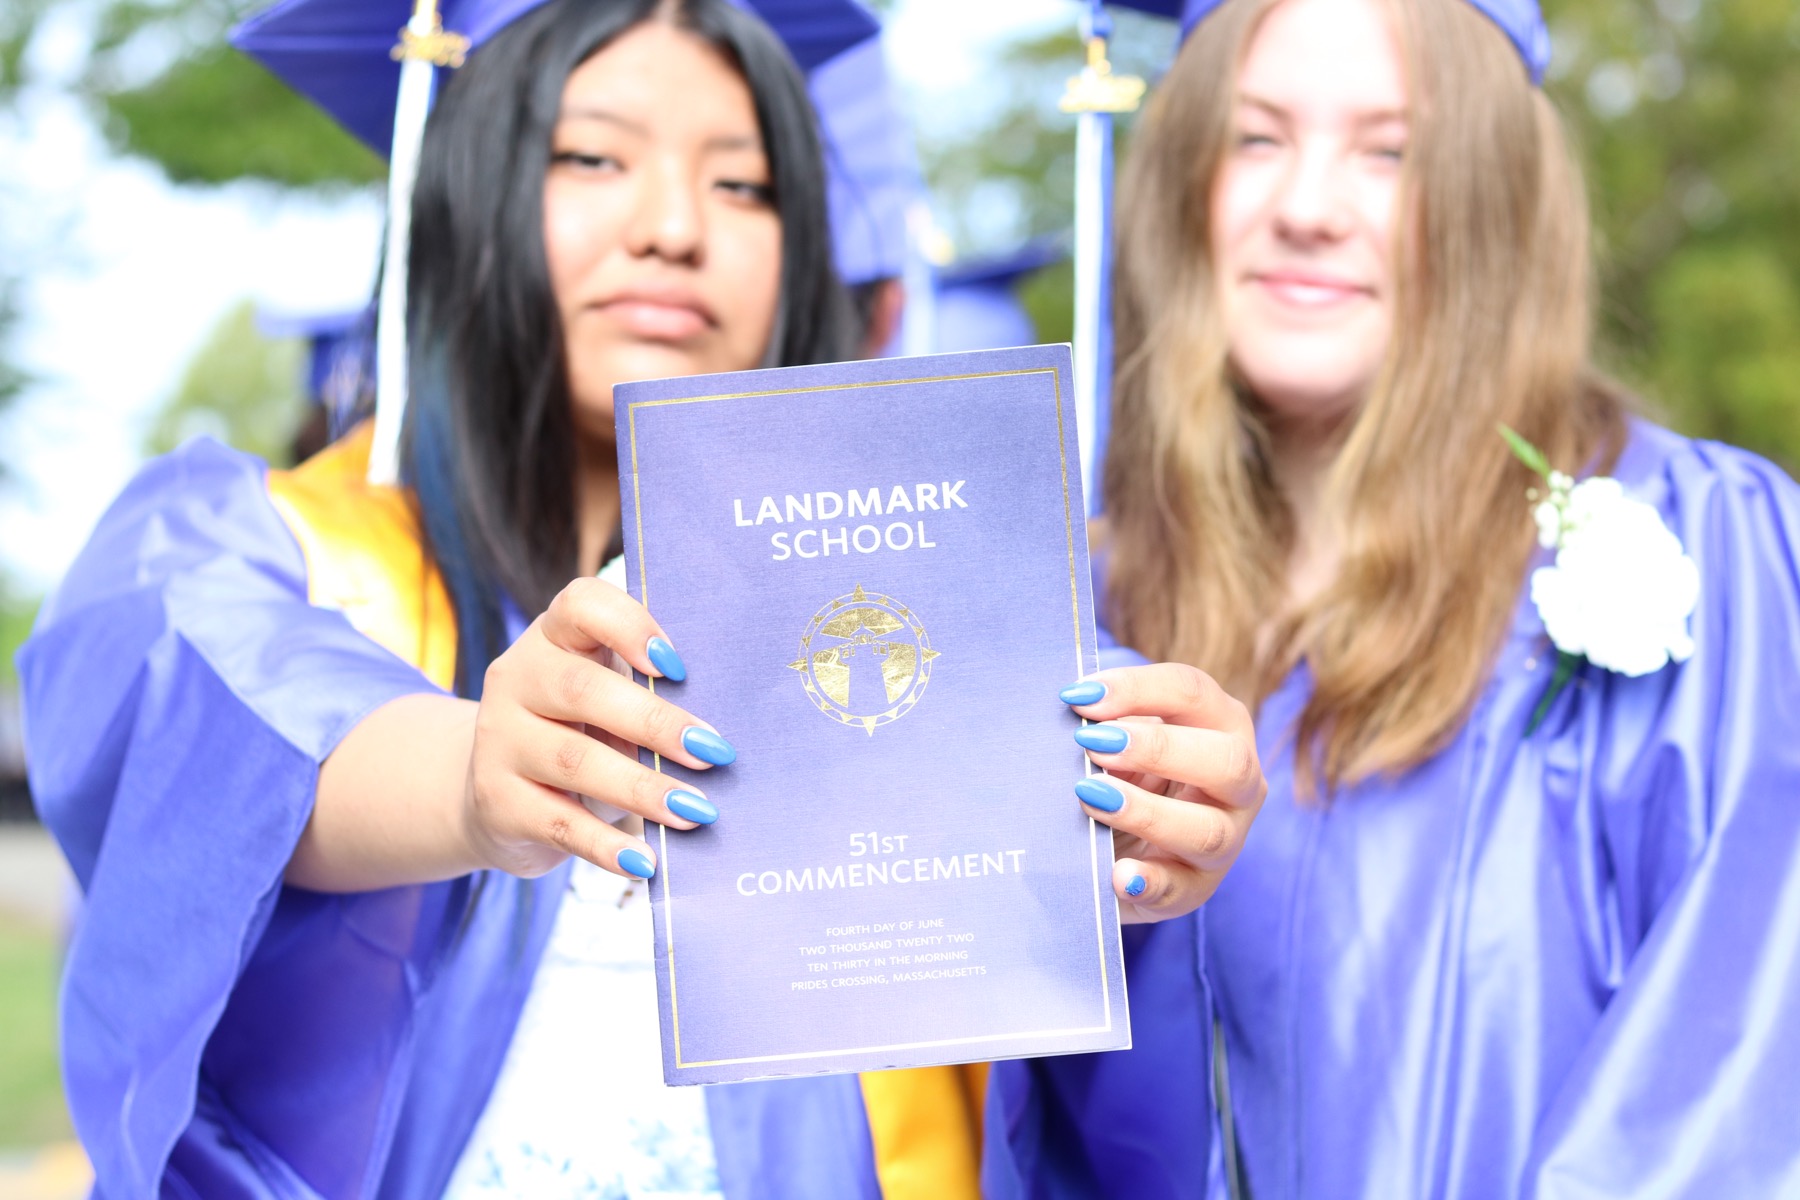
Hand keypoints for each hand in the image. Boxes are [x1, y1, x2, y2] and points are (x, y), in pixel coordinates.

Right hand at [466, 577, 732, 881]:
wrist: (493, 792)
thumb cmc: (580, 732)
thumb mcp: (605, 699)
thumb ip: (651, 694)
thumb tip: (724, 733)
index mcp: (554, 637)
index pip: (581, 605)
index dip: (630, 627)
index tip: (678, 666)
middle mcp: (517, 678)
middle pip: (584, 690)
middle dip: (656, 722)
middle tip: (715, 753)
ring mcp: (500, 740)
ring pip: (573, 761)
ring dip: (642, 788)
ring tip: (696, 811)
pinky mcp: (497, 801)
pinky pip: (558, 823)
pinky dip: (607, 846)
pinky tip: (647, 862)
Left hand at [1059, 664, 1264, 921]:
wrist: (1123, 846)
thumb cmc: (1125, 774)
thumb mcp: (1122, 744)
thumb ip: (1108, 728)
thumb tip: (1075, 718)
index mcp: (1220, 725)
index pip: (1193, 693)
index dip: (1136, 689)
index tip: (1079, 696)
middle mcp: (1239, 783)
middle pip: (1227, 761)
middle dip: (1158, 750)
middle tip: (1092, 744)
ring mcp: (1227, 841)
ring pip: (1209, 831)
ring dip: (1147, 814)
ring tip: (1092, 800)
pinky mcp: (1197, 888)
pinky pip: (1181, 889)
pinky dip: (1150, 882)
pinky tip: (1117, 875)